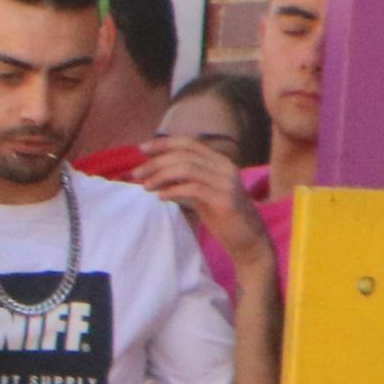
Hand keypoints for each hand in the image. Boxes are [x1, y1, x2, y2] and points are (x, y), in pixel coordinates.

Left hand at [129, 135, 264, 258]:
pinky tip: (161, 197)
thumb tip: (156, 171)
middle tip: (136, 174)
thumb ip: (185, 179)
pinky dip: (173, 190)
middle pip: (184, 155)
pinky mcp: (225, 199)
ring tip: (145, 187)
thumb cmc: (222, 216)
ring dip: (161, 176)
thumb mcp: (201, 192)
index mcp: (220, 162)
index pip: (189, 143)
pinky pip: (193, 188)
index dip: (164, 144)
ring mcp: (226, 182)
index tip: (141, 149)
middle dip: (156, 162)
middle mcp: (225, 167)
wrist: (248, 240)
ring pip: (187, 168)